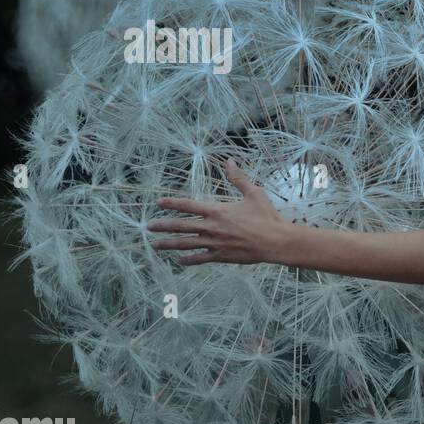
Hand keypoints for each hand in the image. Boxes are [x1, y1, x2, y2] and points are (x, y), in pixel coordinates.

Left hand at [147, 157, 289, 265]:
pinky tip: (179, 261)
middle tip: (149, 226)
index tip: (158, 203)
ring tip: (155, 244)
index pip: (188, 205)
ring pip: (185, 244)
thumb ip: (238, 179)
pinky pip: (200, 259)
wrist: (275, 241)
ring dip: (169, 244)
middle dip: (163, 225)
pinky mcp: (221, 256)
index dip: (172, 203)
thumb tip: (230, 162)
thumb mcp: (254, 193)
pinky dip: (188, 260)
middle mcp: (211, 227)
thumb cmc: (266, 216)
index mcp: (217, 210)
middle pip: (181, 226)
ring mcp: (214, 243)